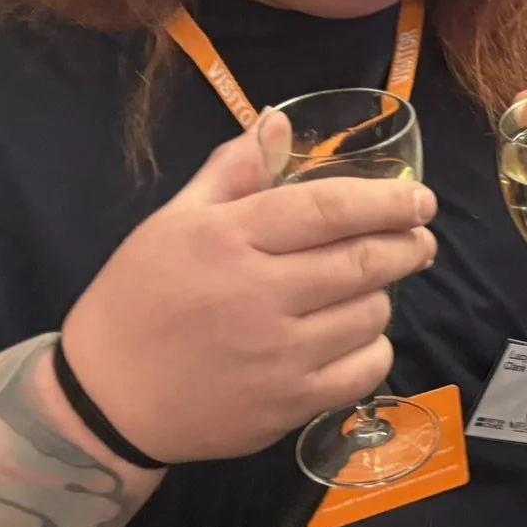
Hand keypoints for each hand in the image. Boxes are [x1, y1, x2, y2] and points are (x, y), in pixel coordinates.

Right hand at [62, 111, 437, 463]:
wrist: (106, 402)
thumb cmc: (139, 299)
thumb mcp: (173, 222)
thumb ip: (234, 170)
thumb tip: (278, 120)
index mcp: (230, 241)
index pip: (330, 209)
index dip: (387, 201)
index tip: (420, 199)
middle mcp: (260, 297)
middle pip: (364, 261)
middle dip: (407, 244)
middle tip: (420, 236)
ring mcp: (278, 357)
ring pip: (371, 314)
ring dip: (382, 294)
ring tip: (369, 285)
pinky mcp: (289, 406)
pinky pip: (364, 370)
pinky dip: (375, 348)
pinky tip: (357, 335)